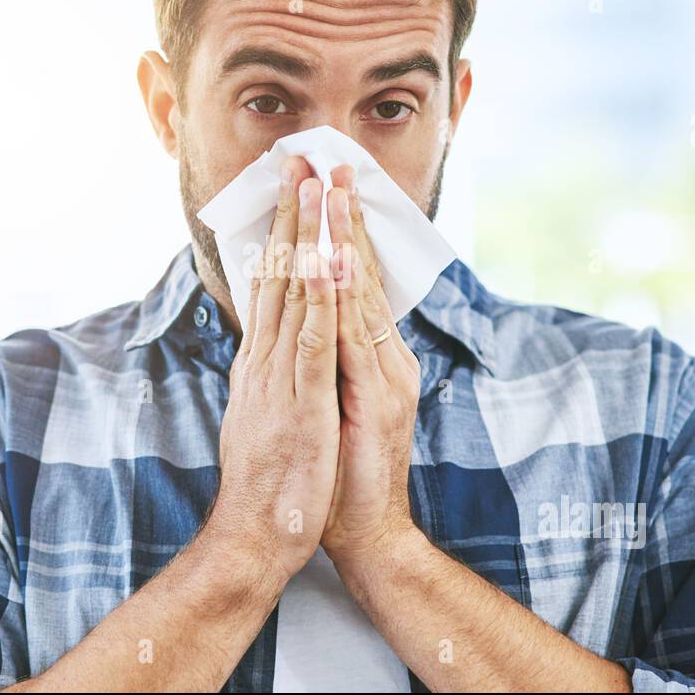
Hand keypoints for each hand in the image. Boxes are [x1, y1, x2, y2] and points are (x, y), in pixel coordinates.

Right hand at [210, 159, 340, 582]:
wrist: (260, 534)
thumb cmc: (273, 479)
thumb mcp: (270, 412)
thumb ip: (272, 372)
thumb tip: (274, 342)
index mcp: (262, 361)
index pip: (273, 283)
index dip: (284, 232)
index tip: (295, 188)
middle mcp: (265, 358)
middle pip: (278, 272)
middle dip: (291, 213)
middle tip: (301, 158)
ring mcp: (280, 376)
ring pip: (292, 292)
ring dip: (304, 235)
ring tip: (313, 185)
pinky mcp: (300, 400)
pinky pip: (310, 338)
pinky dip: (316, 295)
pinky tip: (323, 258)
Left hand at [320, 166, 421, 562]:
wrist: (365, 533)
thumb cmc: (344, 473)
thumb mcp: (333, 405)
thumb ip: (330, 363)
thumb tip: (311, 326)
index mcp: (370, 355)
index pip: (350, 281)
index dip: (335, 231)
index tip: (320, 185)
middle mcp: (382, 355)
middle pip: (358, 274)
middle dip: (340, 216)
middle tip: (327, 161)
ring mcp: (383, 373)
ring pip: (358, 293)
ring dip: (342, 238)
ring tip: (331, 189)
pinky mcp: (375, 397)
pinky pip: (353, 336)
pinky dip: (342, 295)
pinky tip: (332, 259)